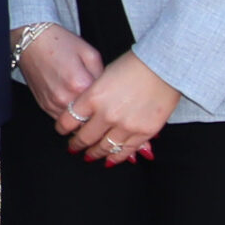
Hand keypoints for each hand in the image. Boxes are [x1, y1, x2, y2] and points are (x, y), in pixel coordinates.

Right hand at [17, 24, 104, 124]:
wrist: (32, 41)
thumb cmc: (59, 43)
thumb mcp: (90, 54)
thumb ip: (103, 76)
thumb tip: (109, 93)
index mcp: (80, 84)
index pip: (103, 107)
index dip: (109, 105)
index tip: (112, 102)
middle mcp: (64, 98)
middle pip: (89, 119)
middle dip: (97, 115)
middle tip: (102, 106)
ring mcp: (52, 103)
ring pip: (75, 124)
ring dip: (82, 119)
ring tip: (87, 105)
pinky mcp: (44, 105)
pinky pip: (62, 119)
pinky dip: (70, 116)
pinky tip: (73, 102)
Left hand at [64, 52, 180, 163]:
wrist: (163, 66)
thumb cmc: (132, 65)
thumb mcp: (102, 75)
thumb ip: (91, 95)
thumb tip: (82, 111)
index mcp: (92, 97)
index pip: (68, 120)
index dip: (62, 128)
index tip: (61, 131)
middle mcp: (107, 114)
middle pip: (84, 137)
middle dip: (76, 144)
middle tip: (73, 148)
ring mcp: (126, 125)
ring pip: (104, 147)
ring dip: (95, 153)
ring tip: (90, 156)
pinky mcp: (144, 131)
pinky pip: (126, 150)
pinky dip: (116, 156)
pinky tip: (110, 159)